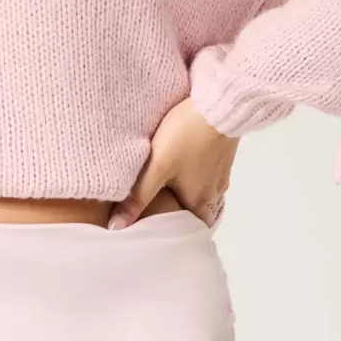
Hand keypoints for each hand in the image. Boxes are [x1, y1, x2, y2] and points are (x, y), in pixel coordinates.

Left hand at [108, 96, 238, 228]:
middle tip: (164, 215)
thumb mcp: (157, 167)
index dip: (179, 234)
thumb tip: (117, 228)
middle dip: (184, 216)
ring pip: (207, 194)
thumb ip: (138, 197)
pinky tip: (188, 167)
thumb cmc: (187, 136)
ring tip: (172, 192)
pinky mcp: (223, 154)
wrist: (218, 104)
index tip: (164, 236)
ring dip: (193, 196)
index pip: (192, 230)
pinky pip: (211, 175)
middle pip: (201, 213)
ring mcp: (221, 172)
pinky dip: (200, 177)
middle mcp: (214, 191)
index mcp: (199, 200)